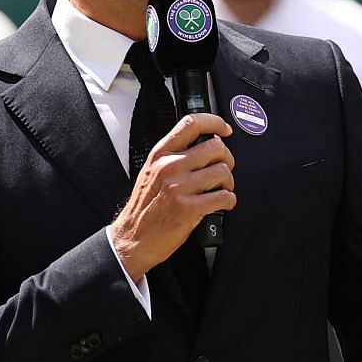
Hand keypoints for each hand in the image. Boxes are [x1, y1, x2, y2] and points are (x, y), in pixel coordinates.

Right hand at [108, 113, 233, 280]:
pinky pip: (225, 196)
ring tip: (220, 190)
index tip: (225, 129)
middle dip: (227, 160)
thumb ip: (175, 156)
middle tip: (222, 171)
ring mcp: (179, 187)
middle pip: (216, 148)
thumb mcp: (152, 172)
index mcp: (160, 154)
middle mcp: (170, 166)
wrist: (133, 238)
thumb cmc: (145, 208)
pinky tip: (221, 204)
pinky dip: (229, 201)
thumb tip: (206, 145)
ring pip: (224, 172)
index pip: (191, 124)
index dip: (215, 122)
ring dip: (228, 183)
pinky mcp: (190, 208)